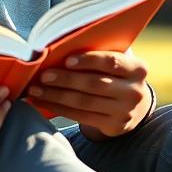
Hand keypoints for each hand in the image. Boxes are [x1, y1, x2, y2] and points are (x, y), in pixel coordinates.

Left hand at [27, 50, 150, 137]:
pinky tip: (41, 102)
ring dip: (55, 96)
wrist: (134, 105)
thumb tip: (60, 46)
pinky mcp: (114, 126)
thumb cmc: (115, 74)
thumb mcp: (116, 60)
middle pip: (94, 84)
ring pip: (84, 102)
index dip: (88, 60)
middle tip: (42, 76)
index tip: (66, 60)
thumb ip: (98, 51)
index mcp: (137, 68)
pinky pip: (80, 116)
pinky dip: (58, 108)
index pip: (111, 62)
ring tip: (34, 90)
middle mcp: (134, 91)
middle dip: (65, 79)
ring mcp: (125, 111)